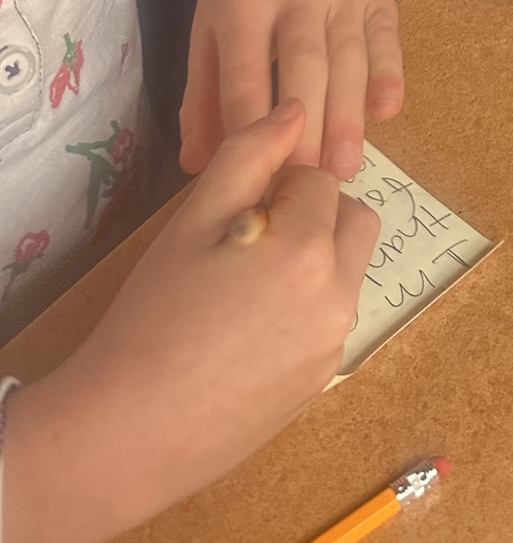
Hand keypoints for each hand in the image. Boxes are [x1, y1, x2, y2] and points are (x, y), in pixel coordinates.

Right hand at [1, 101, 377, 542]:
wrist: (128, 433)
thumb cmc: (152, 319)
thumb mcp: (190, 225)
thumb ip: (247, 157)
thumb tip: (294, 109)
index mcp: (310, 248)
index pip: (320, 179)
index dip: (278, 186)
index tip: (236, 213)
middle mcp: (339, 294)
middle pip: (355, 220)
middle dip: (314, 215)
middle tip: (247, 241)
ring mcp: (335, 343)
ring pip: (346, 271)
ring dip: (314, 261)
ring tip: (243, 288)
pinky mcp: (323, 380)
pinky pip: (331, 320)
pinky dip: (305, 309)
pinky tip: (245, 332)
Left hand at [180, 0, 399, 180]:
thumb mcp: (206, 37)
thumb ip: (203, 100)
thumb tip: (200, 167)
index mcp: (242, 2)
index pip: (247, 71)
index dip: (252, 123)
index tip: (261, 176)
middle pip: (305, 63)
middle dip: (310, 125)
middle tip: (312, 181)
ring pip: (349, 56)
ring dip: (349, 114)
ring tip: (346, 166)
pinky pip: (385, 40)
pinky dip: (388, 76)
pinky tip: (385, 113)